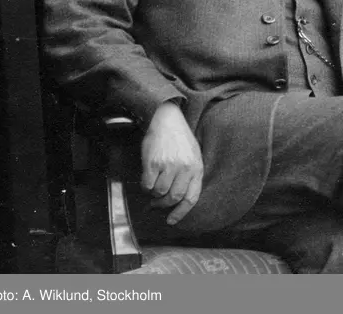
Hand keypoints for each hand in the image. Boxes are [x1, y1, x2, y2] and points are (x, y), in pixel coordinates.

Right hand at [140, 101, 203, 225]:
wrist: (167, 121)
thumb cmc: (180, 141)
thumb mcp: (193, 157)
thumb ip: (190, 176)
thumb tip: (178, 201)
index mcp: (197, 168)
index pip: (191, 197)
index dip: (181, 212)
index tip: (172, 221)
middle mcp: (185, 168)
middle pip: (174, 197)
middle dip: (164, 205)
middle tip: (156, 205)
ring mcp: (169, 165)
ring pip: (159, 192)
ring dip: (154, 194)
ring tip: (153, 185)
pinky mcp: (153, 163)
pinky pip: (147, 185)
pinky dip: (145, 186)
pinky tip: (147, 177)